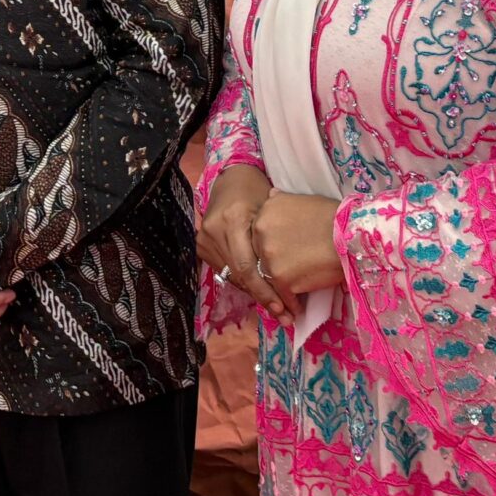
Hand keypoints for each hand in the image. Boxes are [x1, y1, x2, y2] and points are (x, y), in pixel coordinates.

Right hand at [197, 165, 284, 315]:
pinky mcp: (200, 245)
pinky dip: (243, 282)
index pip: (248, 267)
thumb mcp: (272, 211)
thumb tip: (294, 280)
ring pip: (232, 277)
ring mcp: (204, 239)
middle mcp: (214, 231)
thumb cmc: (258, 192)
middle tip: (284, 316)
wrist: (231, 178)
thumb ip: (276, 242)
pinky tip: (259, 291)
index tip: (286, 309)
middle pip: (240, 275)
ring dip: (254, 294)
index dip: (267, 291)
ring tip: (276, 309)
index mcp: (233, 220)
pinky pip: (224, 271)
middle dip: (264, 298)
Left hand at [251, 192, 345, 319]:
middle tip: (284, 279)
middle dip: (271, 270)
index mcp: (265, 212)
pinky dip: (291, 305)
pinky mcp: (281, 279)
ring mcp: (269, 258)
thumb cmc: (333, 216)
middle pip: (260, 258)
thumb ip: (281, 202)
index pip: (258, 237)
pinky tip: (298, 309)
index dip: (269, 250)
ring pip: (269, 279)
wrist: (351, 234)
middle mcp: (260, 233)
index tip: (280, 258)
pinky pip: (283, 296)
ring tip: (289, 300)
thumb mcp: (302, 199)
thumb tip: (271, 196)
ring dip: (279, 291)